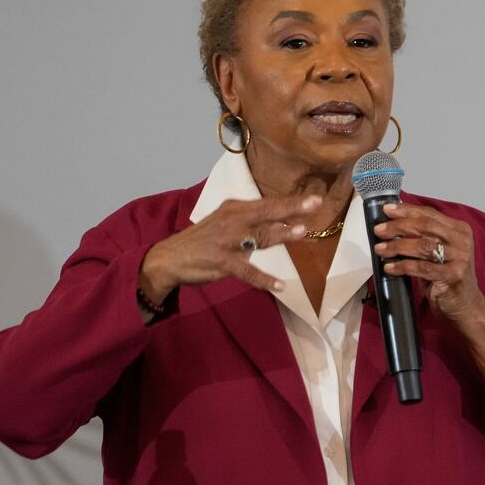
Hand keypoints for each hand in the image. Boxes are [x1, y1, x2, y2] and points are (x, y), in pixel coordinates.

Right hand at [139, 194, 321, 302]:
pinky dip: (264, 279)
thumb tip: (287, 222)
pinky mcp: (222, 262)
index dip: (291, 201)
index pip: (268, 204)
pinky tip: (280, 285)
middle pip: (266, 213)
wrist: (169, 257)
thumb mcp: (228, 223)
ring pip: (258, 237)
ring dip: (281, 234)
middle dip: (291, 208)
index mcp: (235, 210)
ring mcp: (227, 241)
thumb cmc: (205, 240)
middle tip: (314, 203)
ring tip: (301, 232)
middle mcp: (233, 221)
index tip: (315, 199)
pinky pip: (247, 272)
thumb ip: (254, 223)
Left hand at [375, 203, 484, 400]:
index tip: (387, 209)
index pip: (430, 214)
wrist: (467, 306)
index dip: (406, 210)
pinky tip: (389, 267)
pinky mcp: (452, 276)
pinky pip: (420, 268)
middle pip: (425, 227)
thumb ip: (423, 237)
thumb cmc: (447, 278)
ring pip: (421, 246)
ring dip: (396, 246)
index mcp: (460, 230)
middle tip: (379, 230)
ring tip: (380, 249)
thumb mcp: (438, 253)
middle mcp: (462, 241)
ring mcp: (459, 258)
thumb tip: (392, 224)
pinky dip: (402, 266)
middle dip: (398, 226)